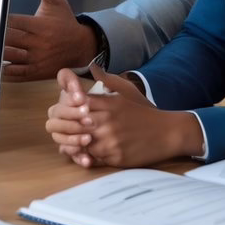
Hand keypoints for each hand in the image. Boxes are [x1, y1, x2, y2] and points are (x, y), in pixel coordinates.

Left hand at [2, 0, 98, 80]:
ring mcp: (36, 59)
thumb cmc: (64, 21)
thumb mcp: (56, 1)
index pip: (13, 21)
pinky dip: (2, 70)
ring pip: (10, 56)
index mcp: (40, 25)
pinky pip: (16, 73)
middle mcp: (37, 43)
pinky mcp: (36, 72)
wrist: (80, 47)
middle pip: (9, 39)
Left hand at [46, 65, 202, 167]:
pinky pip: (93, 158)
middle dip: (63, 128)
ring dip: (74, 144)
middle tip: (57, 130)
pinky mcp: (115, 157)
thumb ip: (107, 79)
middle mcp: (106, 121)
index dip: (64, 109)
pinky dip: (86, 157)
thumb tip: (93, 66)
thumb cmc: (143, 111)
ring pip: (80, 144)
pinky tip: (83, 154)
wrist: (167, 132)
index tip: (60, 112)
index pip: (74, 104)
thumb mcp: (125, 91)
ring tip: (67, 143)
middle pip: (73, 125)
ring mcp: (110, 140)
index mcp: (106, 104)